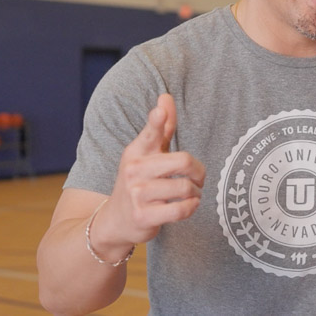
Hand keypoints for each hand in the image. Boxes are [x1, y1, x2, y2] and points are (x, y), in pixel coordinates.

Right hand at [92, 94, 205, 255]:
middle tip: (198, 178)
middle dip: (200, 172)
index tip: (160, 112)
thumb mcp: (147, 153)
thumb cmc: (139, 181)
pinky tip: (189, 205)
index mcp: (136, 151)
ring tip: (192, 194)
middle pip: (184, 161)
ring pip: (185, 188)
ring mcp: (137, 194)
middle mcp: (134, 170)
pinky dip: (191, 207)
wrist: (116, 220)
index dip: (156, 121)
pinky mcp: (143, 216)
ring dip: (196, 193)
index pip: (150, 133)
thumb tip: (165, 96)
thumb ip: (161, 127)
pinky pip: (180, 209)